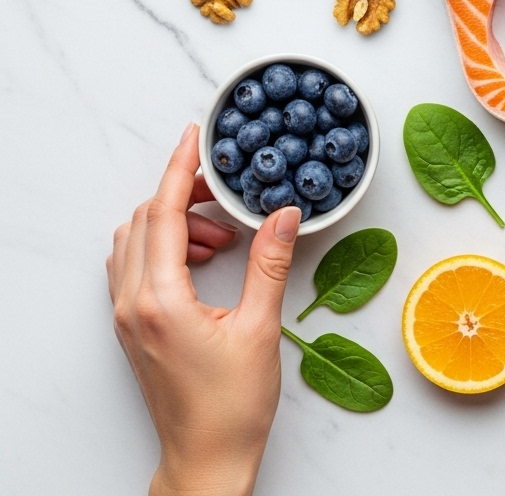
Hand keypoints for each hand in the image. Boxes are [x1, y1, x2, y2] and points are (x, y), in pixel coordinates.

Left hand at [107, 124, 300, 495]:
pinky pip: (135, 267)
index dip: (178, 170)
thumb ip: (270, 263)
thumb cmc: (232, 404)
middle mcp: (132, 304)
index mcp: (159, 301)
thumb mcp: (260, 327)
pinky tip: (203, 257)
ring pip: (134, 242)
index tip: (194, 138)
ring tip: (222, 233)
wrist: (206, 458)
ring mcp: (128, 317)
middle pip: (143, 221)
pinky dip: (164, 246)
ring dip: (172, 221)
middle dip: (181, 193)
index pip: (161, 215)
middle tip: (224, 187)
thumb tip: (284, 214)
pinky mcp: (134, 328)